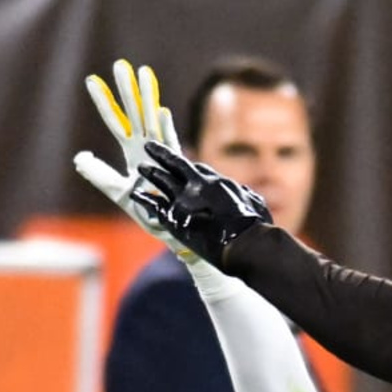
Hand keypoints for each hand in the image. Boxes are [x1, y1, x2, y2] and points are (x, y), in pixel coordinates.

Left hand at [74, 60, 193, 254]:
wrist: (170, 231)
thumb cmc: (148, 211)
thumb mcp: (118, 192)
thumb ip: (98, 174)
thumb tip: (79, 157)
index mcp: (134, 151)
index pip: (116, 121)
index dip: (103, 102)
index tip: (91, 80)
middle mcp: (148, 148)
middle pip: (135, 113)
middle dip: (127, 90)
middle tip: (120, 65)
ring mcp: (162, 156)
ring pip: (152, 121)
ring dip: (148, 98)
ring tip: (144, 73)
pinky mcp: (173, 170)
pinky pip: (168, 147)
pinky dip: (164, 129)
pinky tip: (160, 112)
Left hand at [134, 143, 270, 269]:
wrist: (245, 244)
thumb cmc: (256, 229)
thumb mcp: (255, 206)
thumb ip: (246, 197)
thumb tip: (246, 193)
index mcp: (218, 182)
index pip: (199, 170)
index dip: (190, 169)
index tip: (183, 166)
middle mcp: (198, 185)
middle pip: (176, 165)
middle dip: (162, 155)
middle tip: (150, 147)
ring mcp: (184, 200)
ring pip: (161, 180)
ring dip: (150, 173)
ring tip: (141, 167)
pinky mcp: (174, 217)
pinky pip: (153, 204)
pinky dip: (143, 198)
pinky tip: (135, 194)